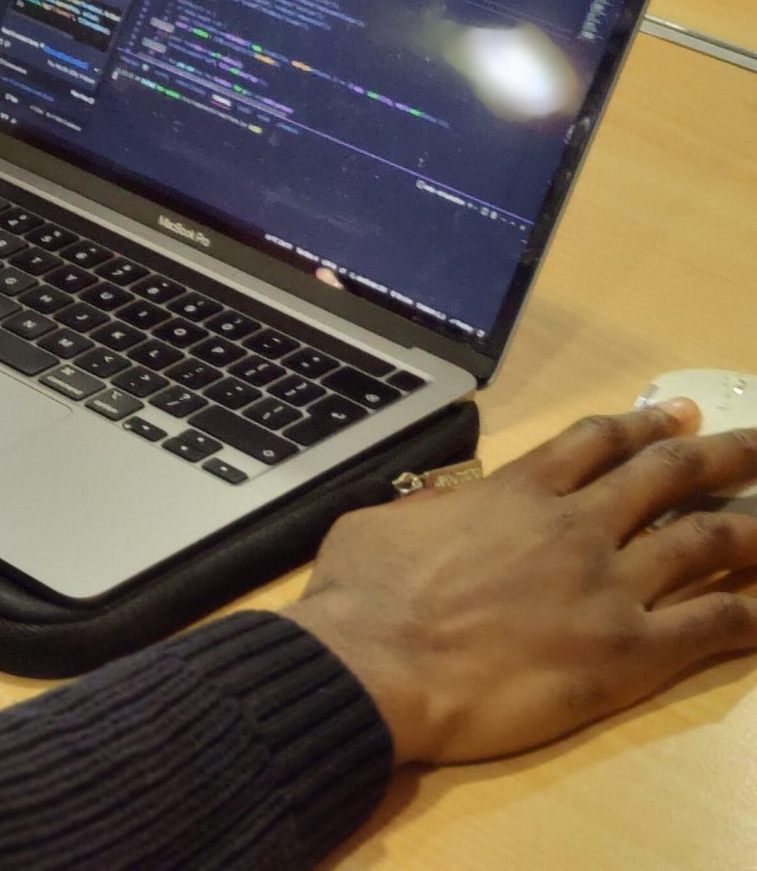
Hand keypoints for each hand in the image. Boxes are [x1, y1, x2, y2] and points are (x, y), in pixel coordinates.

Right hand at [284, 401, 756, 765]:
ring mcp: (608, 586)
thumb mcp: (381, 522)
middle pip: (668, 475)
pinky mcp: (629, 651)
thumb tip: (435, 507)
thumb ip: (428, 508)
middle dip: (723, 455)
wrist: (375, 663)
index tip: (679, 414)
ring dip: (755, 527)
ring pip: (709, 541)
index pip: (595, 443)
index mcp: (514, 492)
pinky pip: (713, 626)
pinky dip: (754, 615)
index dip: (643, 424)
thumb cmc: (361, 594)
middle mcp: (574, 526)